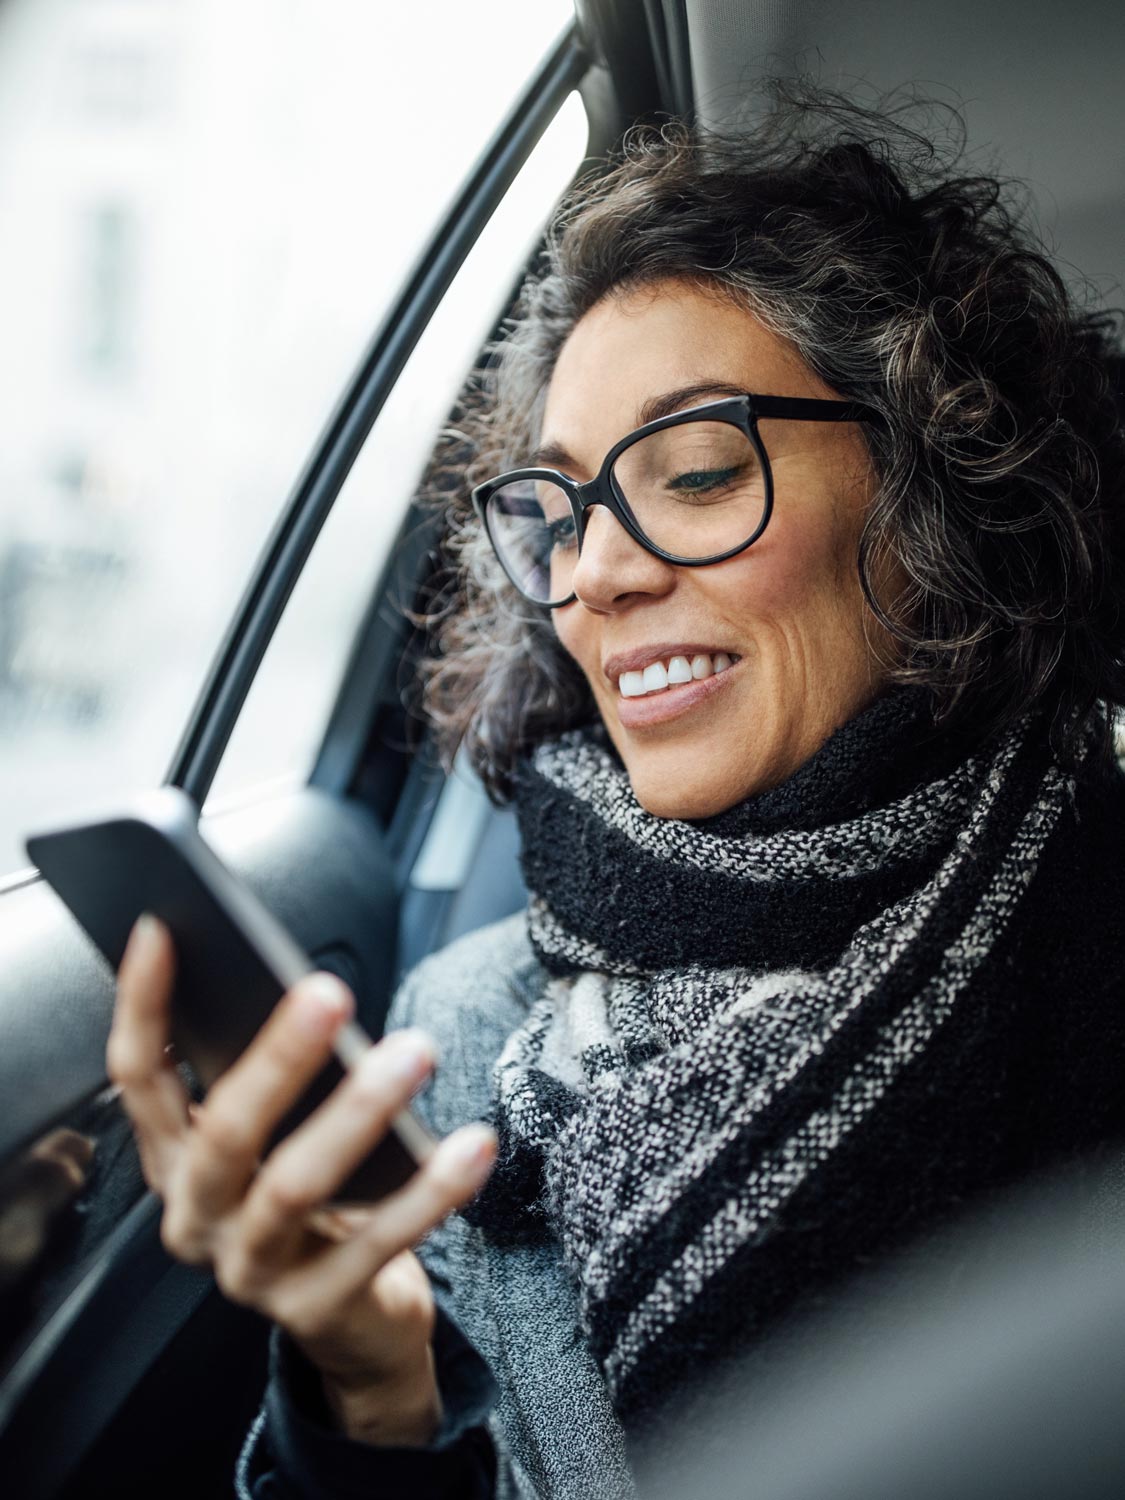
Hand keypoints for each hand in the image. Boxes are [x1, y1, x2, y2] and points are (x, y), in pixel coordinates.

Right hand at [106, 914, 496, 1444]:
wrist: (353, 1320)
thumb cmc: (315, 1198)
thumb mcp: (272, 1138)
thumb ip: (269, 1077)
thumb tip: (301, 986)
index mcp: (174, 1161)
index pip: (138, 1078)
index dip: (143, 1005)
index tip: (162, 928)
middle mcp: (198, 1217)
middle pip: (224, 1133)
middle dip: (277, 1058)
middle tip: (328, 993)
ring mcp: (251, 1271)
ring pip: (296, 1186)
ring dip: (358, 1112)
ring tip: (414, 1053)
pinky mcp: (316, 1309)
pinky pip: (379, 1243)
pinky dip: (430, 1192)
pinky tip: (471, 1145)